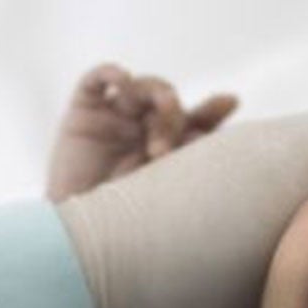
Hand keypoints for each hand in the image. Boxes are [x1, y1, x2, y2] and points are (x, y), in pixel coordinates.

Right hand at [48, 63, 237, 200]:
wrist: (78, 235)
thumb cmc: (124, 218)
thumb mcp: (164, 184)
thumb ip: (190, 150)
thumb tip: (224, 107)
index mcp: (166, 146)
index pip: (194, 120)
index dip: (211, 110)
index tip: (230, 102)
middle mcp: (142, 127)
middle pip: (168, 101)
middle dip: (171, 118)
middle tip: (161, 151)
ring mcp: (113, 118)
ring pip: (141, 87)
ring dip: (152, 98)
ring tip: (147, 128)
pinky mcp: (83, 112)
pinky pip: (96, 79)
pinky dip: (111, 73)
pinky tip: (123, 79)